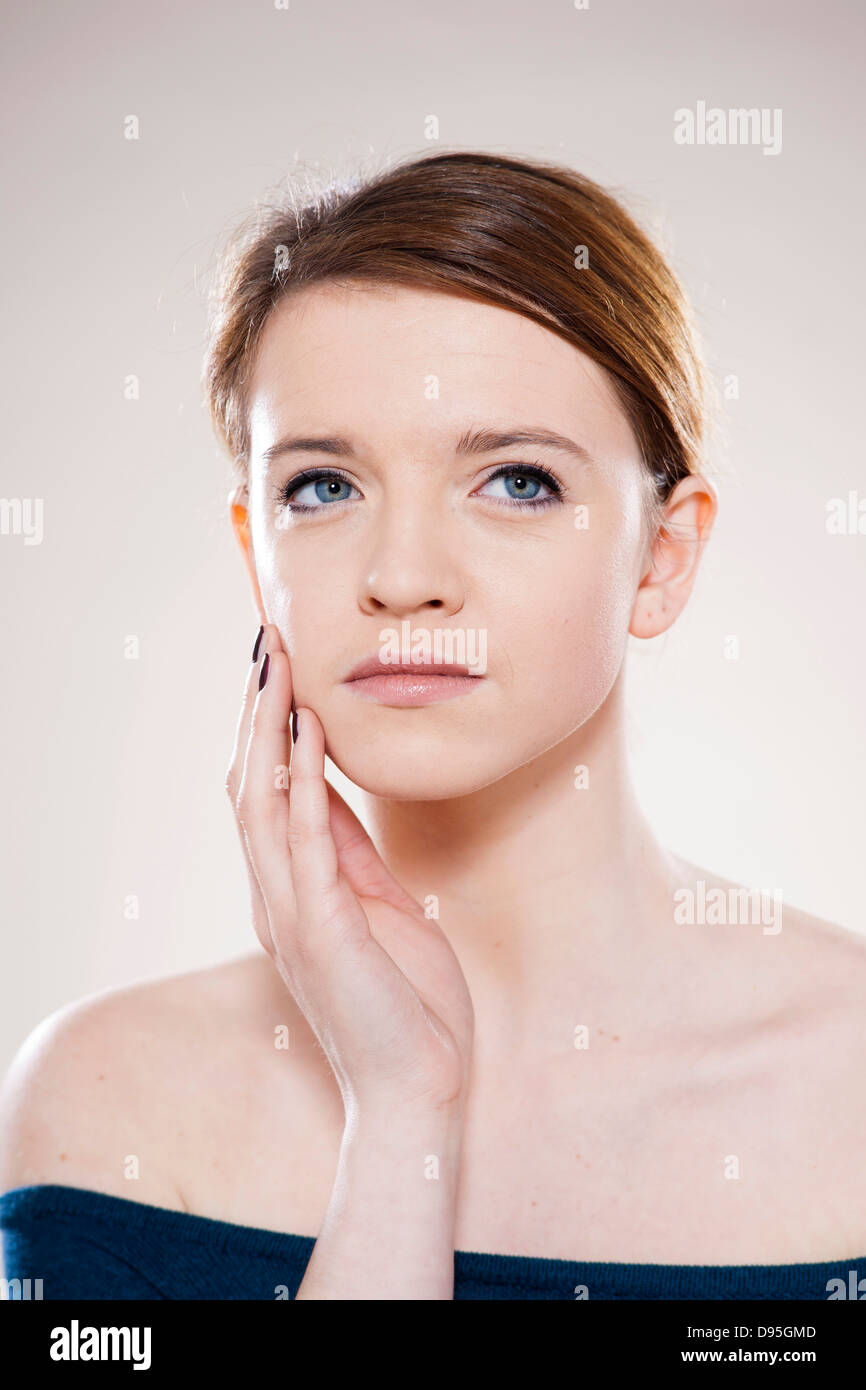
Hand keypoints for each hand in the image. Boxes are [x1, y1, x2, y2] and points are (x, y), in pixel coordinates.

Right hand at [225, 623, 474, 1118]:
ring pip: (261, 802)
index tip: (279, 667)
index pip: (265, 794)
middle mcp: (278, 897)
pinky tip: (308, 732)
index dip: (267, 728)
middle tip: (266, 643)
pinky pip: (305, 840)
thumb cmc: (408, 1003)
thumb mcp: (381, 905)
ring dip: (268, 729)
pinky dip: (302, 780)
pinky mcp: (320, 929)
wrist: (419, 1089)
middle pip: (249, 785)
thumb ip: (349, 851)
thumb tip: (333, 785)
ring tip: (276, 666)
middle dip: (257, 711)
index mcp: (292, 892)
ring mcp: (292, 914)